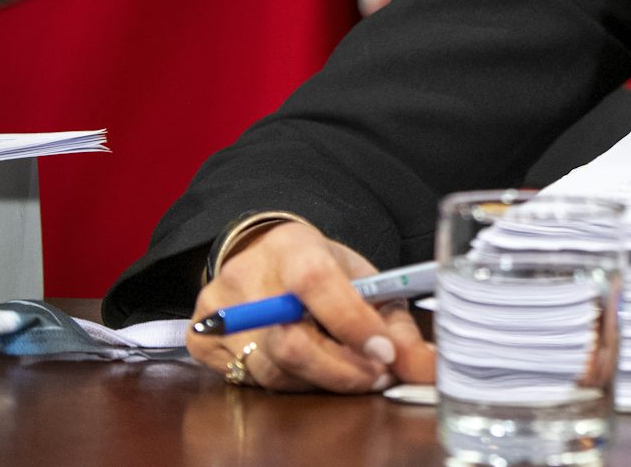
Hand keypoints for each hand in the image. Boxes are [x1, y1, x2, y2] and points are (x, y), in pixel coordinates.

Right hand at [187, 221, 435, 392]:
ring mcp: (217, 309)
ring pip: (272, 371)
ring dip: (321, 382)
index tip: (385, 354)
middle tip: (376, 376)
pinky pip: (249, 381)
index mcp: (293, 246)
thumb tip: (429, 368)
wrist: (262, 255)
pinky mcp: (200, 339)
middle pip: (290, 343)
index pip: (317, 285)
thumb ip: (396, 325)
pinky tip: (309, 370)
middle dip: (342, 371)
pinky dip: (289, 384)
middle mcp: (246, 275)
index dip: (353, 325)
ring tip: (351, 373)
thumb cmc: (322, 268)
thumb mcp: (363, 280)